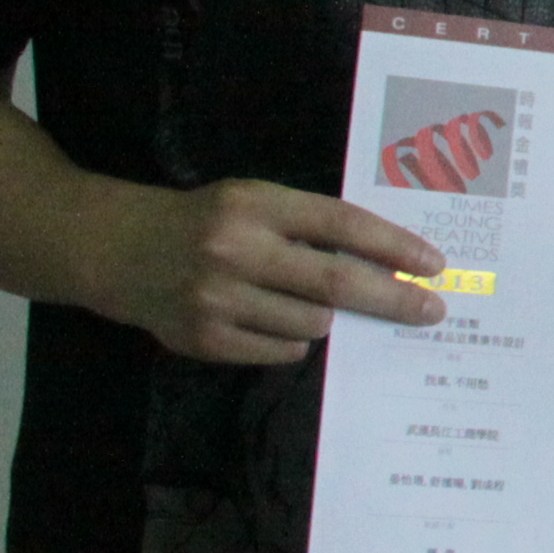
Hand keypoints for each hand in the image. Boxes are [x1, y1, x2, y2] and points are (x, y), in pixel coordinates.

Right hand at [97, 177, 446, 363]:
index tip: (434, 265)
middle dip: (394, 299)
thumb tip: (390, 265)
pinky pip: (282, 350)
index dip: (394, 246)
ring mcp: (216, 298)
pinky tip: (273, 320)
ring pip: (313, 323)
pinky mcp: (203, 339)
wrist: (119, 251)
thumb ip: (311, 226)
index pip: (341, 224)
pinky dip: (293, 339)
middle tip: (432, 310)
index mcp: (255, 204)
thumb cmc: (207, 222)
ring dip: (330, 318)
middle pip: (336, 283)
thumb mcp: (255, 202)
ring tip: (310, 304)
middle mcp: (235, 249)